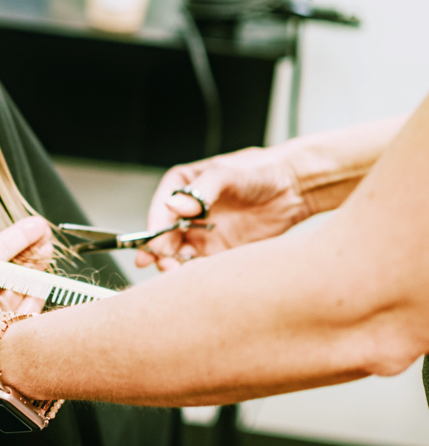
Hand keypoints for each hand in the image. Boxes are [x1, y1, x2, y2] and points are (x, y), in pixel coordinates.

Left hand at [0, 216, 52, 388]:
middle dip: (25, 249)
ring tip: (48, 249)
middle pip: (3, 272)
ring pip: (17, 289)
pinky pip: (29, 312)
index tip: (28, 227)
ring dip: (34, 266)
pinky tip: (46, 281)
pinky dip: (38, 293)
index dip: (7, 240)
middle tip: (43, 234)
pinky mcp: (16, 338)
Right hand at [135, 147, 308, 270]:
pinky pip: (200, 266)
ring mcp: (202, 232)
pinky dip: (196, 273)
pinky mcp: (218, 251)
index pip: (160, 210)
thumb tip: (174, 205)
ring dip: (176, 265)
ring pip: (179, 255)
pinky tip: (200, 275)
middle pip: (164, 236)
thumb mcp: (226, 173)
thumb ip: (200, 190)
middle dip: (161, 252)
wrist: (292, 187)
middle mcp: (188, 212)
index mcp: (182, 187)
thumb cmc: (259, 170)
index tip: (155, 244)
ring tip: (179, 272)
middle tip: (165, 264)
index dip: (155, 228)